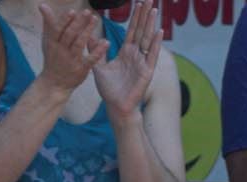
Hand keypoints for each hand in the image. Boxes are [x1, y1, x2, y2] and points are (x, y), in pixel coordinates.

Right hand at [40, 6, 106, 98]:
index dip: (65, 20)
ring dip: (87, 31)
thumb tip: (42, 5)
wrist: (54, 83)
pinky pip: (90, 59)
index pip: (58, 29)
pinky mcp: (81, 69)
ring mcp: (72, 60)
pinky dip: (98, 51)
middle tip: (87, 11)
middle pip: (70, 35)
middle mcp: (61, 50)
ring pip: (79, 44)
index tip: (72, 11)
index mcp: (52, 43)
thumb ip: (48, 24)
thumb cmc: (52, 59)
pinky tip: (105, 42)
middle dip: (78, 22)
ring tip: (95, 19)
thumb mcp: (47, 41)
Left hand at [92, 0, 160, 122]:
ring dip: (151, 24)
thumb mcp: (98, 65)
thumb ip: (94, 50)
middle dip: (145, 15)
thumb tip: (87, 35)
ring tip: (154, 10)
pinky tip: (159, 32)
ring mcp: (143, 62)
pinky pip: (152, 55)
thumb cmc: (109, 90)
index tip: (138, 3)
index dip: (135, 17)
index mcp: (126, 52)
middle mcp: (136, 55)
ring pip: (148, 39)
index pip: (132, 30)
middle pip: (141, 30)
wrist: (116, 107)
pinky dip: (156, 44)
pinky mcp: (146, 72)